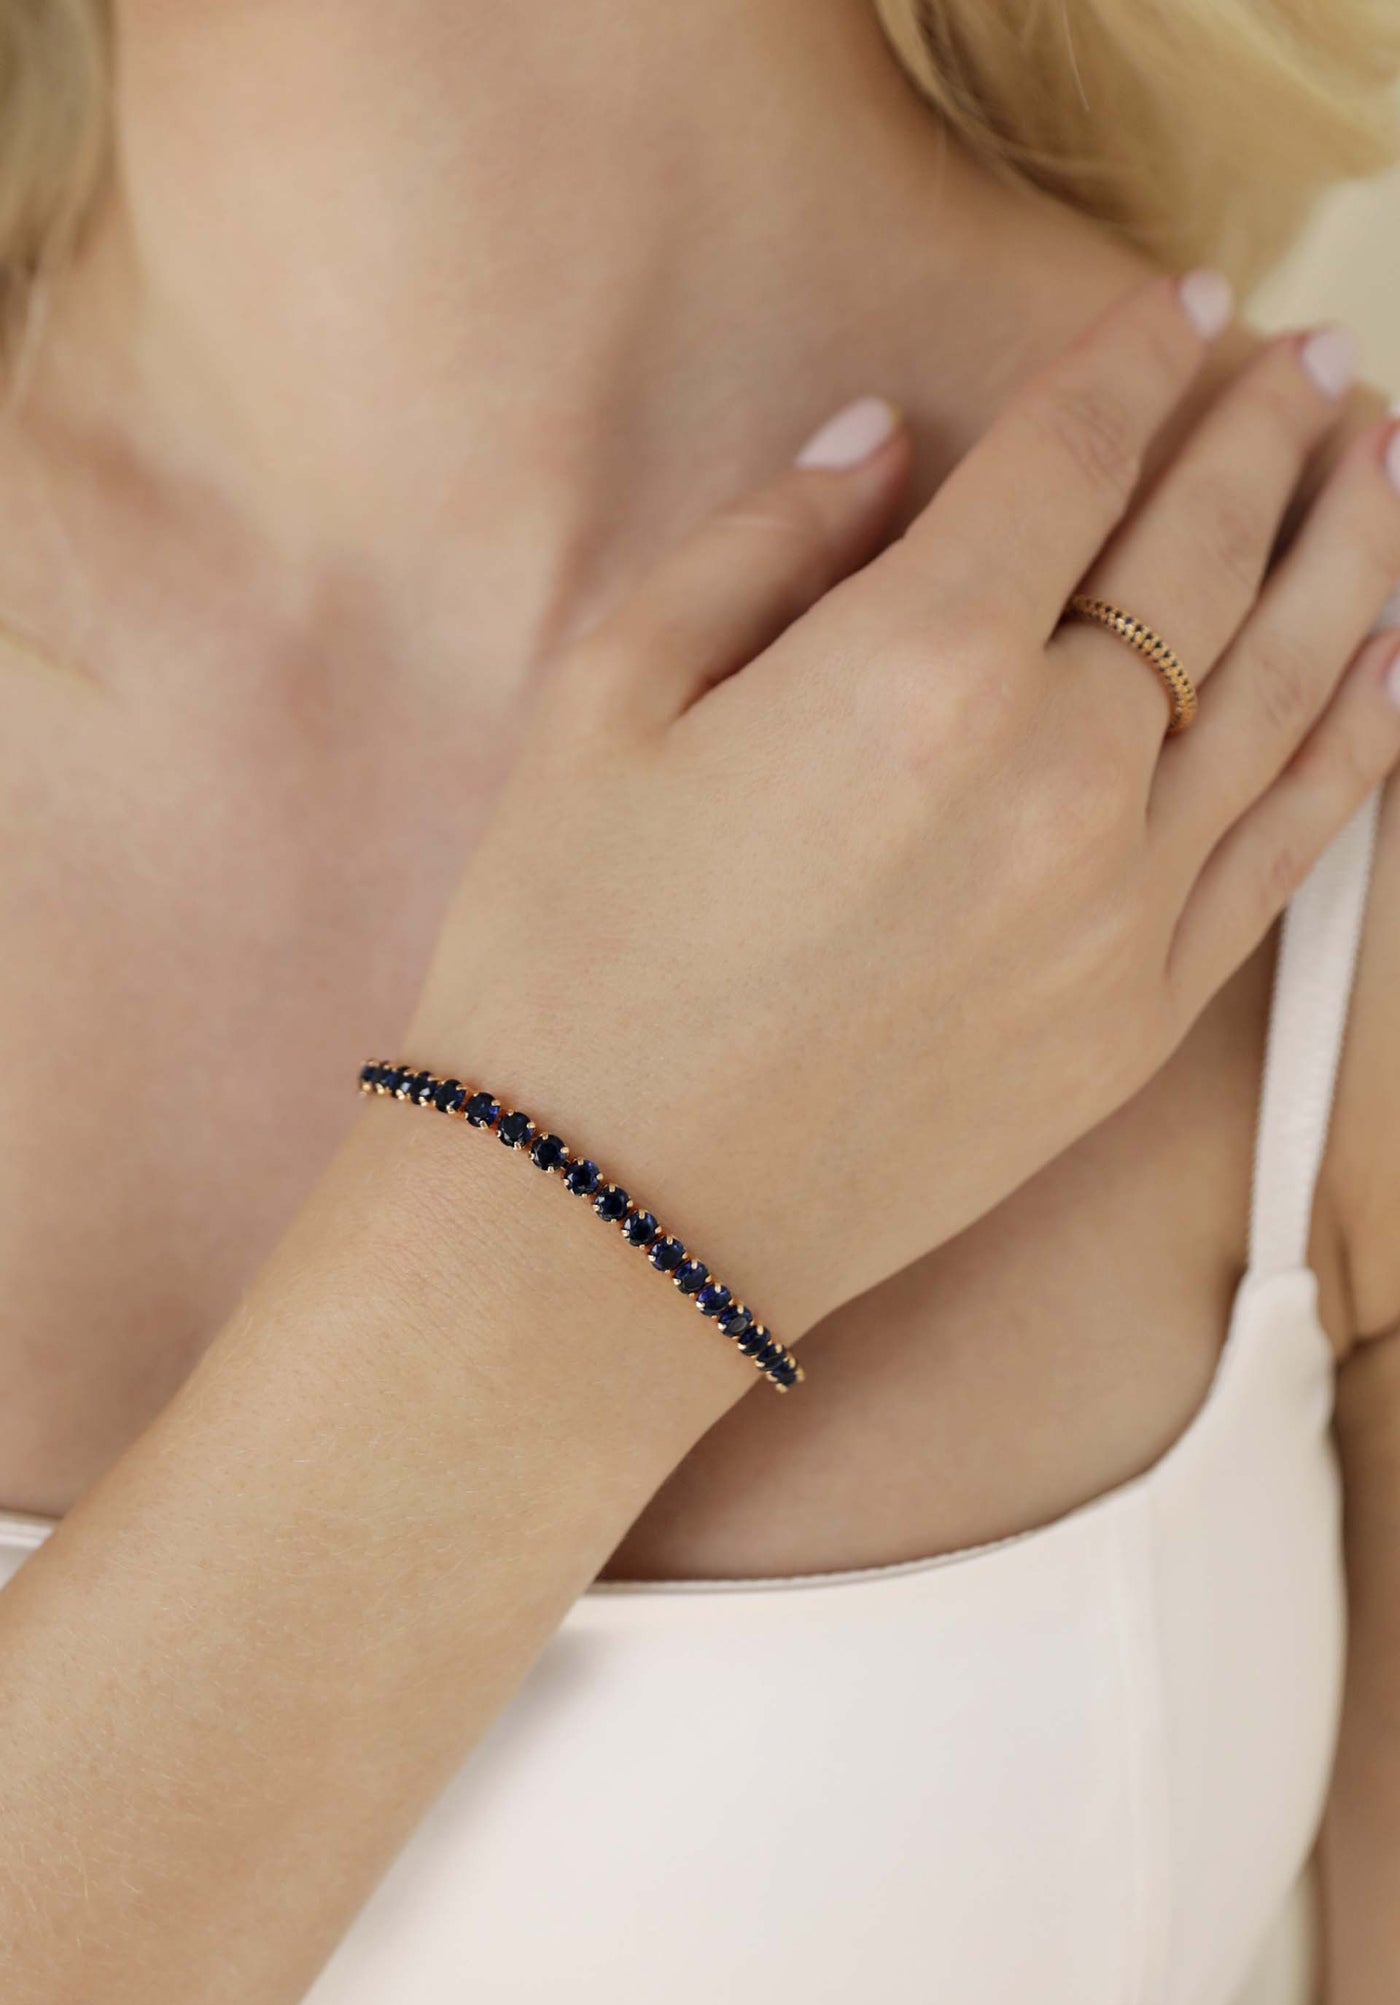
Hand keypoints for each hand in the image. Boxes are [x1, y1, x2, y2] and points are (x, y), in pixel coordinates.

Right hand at [408, 274, 1399, 1341]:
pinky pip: (1288, 853)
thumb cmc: (573, 957)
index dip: (1132, 364)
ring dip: (1350, 555)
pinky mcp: (1138, 1020)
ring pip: (1288, 686)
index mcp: (914, 670)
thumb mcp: (608, 702)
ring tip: (1386, 466)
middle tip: (1308, 365)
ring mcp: (1119, 907)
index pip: (1069, 463)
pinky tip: (1395, 666)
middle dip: (1262, 438)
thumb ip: (763, 544)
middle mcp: (1056, 775)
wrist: (609, 1216)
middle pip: (1203, 557)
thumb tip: (884, 446)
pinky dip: (1356, 744)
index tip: (1181, 309)